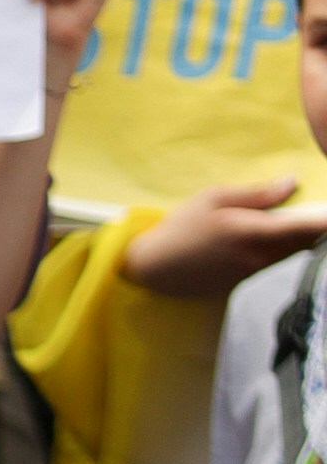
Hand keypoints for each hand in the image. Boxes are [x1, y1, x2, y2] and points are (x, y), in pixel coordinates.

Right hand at [126, 177, 326, 296]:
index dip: (324, 224)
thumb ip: (257, 194)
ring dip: (302, 237)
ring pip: (290, 253)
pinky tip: (280, 235)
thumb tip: (291, 184)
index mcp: (250, 231)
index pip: (302, 227)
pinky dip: (285, 247)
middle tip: (318, 213)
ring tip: (306, 221)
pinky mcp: (242, 279)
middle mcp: (256, 256)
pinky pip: (274, 261)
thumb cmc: (181, 226)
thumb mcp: (214, 198)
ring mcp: (250, 271)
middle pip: (303, 242)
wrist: (153, 268)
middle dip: (316, 228)